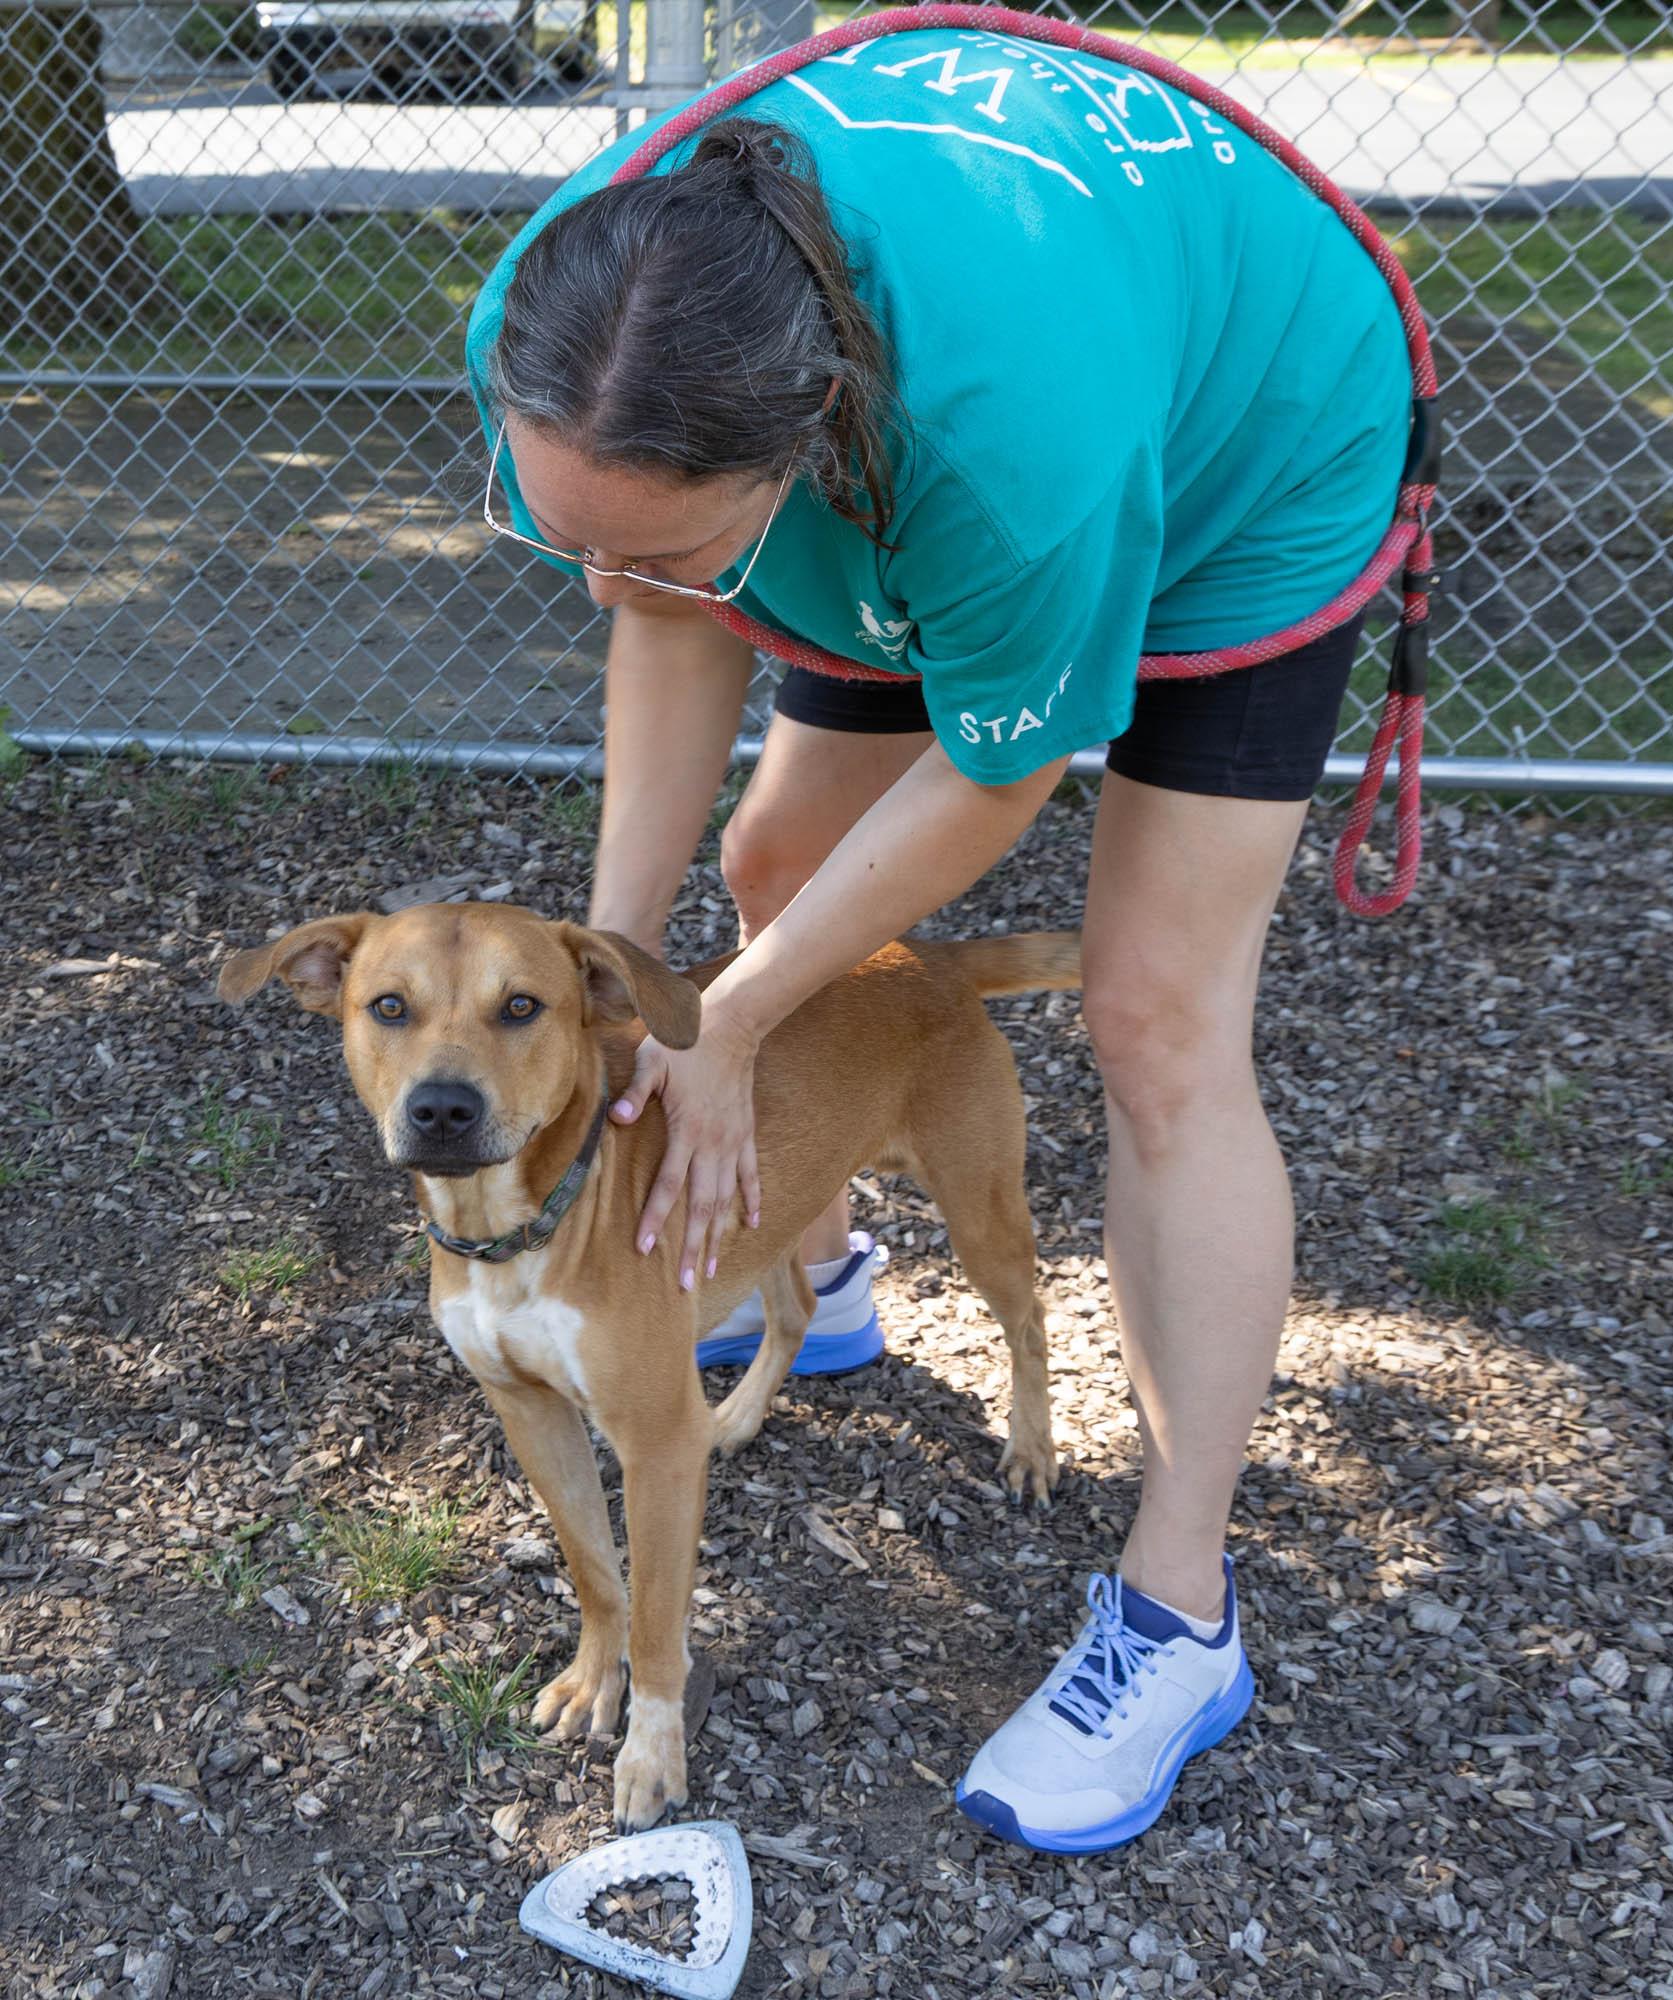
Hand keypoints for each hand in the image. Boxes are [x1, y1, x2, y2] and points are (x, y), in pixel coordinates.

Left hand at [609, 1002, 762, 1289]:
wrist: (732, 1025)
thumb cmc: (683, 1043)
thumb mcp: (652, 1062)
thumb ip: (635, 1094)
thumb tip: (616, 1120)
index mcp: (687, 1130)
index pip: (669, 1184)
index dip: (655, 1217)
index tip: (644, 1248)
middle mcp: (712, 1144)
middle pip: (700, 1205)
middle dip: (693, 1246)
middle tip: (687, 1284)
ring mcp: (733, 1142)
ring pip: (726, 1199)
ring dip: (718, 1236)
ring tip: (711, 1269)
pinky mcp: (746, 1134)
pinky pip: (751, 1175)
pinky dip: (752, 1201)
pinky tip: (752, 1226)